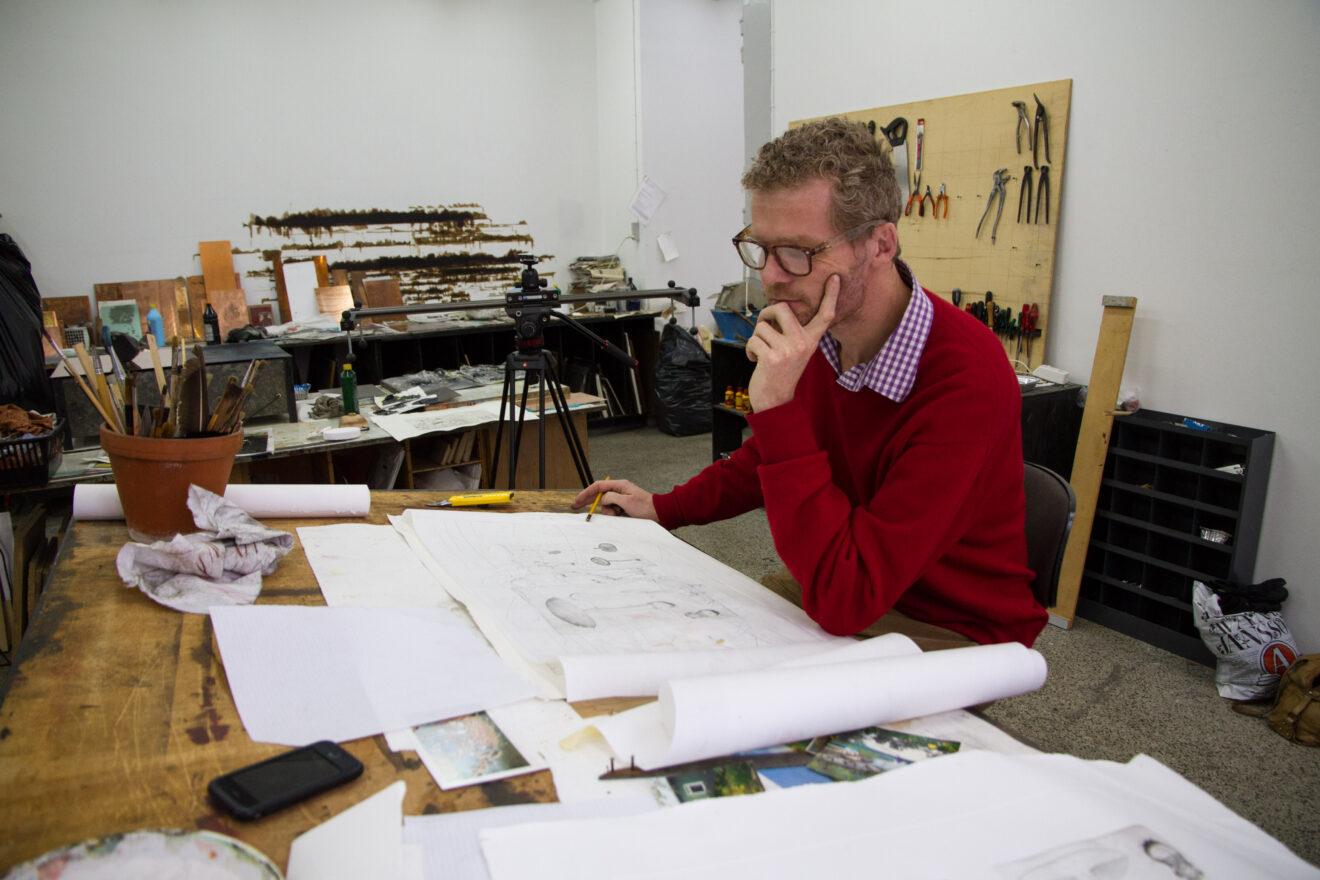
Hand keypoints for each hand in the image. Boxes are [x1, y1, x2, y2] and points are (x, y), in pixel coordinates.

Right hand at [571, 478, 658, 521]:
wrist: (658, 513)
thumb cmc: (645, 507)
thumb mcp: (626, 502)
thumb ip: (611, 498)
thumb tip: (603, 500)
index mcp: (619, 485)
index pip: (598, 486)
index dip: (586, 493)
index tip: (578, 500)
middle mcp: (619, 490)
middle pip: (599, 494)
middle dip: (588, 500)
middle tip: (575, 506)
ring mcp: (621, 498)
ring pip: (605, 504)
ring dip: (608, 511)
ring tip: (617, 514)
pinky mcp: (623, 506)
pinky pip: (612, 509)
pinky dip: (612, 514)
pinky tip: (619, 515)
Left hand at [745, 274, 838, 410]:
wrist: (775, 401)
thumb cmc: (781, 373)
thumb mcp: (795, 352)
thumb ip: (791, 332)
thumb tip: (776, 310)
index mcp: (811, 340)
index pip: (824, 316)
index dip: (830, 296)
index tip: (834, 278)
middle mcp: (803, 343)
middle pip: (783, 308)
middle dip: (767, 312)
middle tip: (764, 325)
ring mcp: (788, 350)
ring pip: (762, 326)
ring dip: (756, 339)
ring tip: (762, 352)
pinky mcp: (773, 357)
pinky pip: (753, 340)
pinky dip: (749, 350)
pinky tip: (756, 360)